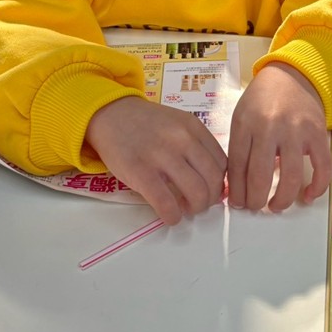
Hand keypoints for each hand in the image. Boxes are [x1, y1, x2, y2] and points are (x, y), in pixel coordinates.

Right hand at [86, 97, 227, 224]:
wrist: (109, 114)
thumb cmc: (144, 123)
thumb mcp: (177, 123)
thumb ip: (196, 145)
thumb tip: (214, 180)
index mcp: (193, 127)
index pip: (222, 163)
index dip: (220, 183)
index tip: (211, 191)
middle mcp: (182, 139)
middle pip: (214, 180)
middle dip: (210, 199)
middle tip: (198, 203)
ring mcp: (161, 155)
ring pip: (197, 193)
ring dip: (194, 209)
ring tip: (184, 209)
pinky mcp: (140, 171)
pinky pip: (167, 203)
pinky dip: (173, 217)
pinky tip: (169, 216)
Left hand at [227, 62, 331, 212]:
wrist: (290, 75)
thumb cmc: (262, 100)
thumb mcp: (241, 118)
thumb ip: (238, 150)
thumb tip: (235, 188)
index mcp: (246, 123)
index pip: (237, 166)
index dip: (236, 191)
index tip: (237, 204)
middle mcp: (270, 127)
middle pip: (260, 175)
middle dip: (255, 200)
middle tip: (255, 208)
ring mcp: (296, 131)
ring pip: (290, 177)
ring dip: (282, 199)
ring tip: (275, 206)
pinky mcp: (318, 134)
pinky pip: (321, 168)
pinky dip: (317, 188)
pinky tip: (307, 197)